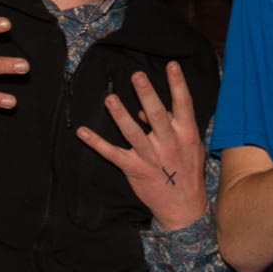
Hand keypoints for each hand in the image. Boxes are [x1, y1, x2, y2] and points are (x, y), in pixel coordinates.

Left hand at [75, 63, 210, 229]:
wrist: (184, 206)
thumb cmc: (188, 172)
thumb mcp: (190, 147)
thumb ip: (172, 126)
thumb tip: (146, 111)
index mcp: (186, 134)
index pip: (183, 105)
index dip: (177, 84)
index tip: (171, 65)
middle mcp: (169, 143)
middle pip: (157, 114)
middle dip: (147, 94)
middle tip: (137, 76)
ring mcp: (151, 156)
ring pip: (133, 133)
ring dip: (120, 115)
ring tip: (110, 99)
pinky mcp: (135, 169)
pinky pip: (113, 154)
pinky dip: (96, 143)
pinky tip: (82, 132)